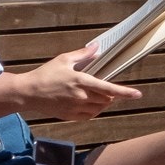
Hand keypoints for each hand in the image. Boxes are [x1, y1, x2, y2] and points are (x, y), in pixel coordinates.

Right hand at [21, 45, 140, 120]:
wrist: (28, 93)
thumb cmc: (45, 74)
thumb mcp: (63, 59)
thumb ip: (82, 54)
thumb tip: (96, 47)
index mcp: (81, 81)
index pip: (109, 89)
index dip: (125, 92)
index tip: (137, 94)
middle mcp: (81, 97)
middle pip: (106, 99)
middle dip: (111, 95)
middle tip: (109, 88)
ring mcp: (75, 108)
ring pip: (99, 109)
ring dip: (104, 103)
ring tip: (99, 95)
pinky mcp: (70, 116)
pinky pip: (89, 116)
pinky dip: (94, 110)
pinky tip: (90, 104)